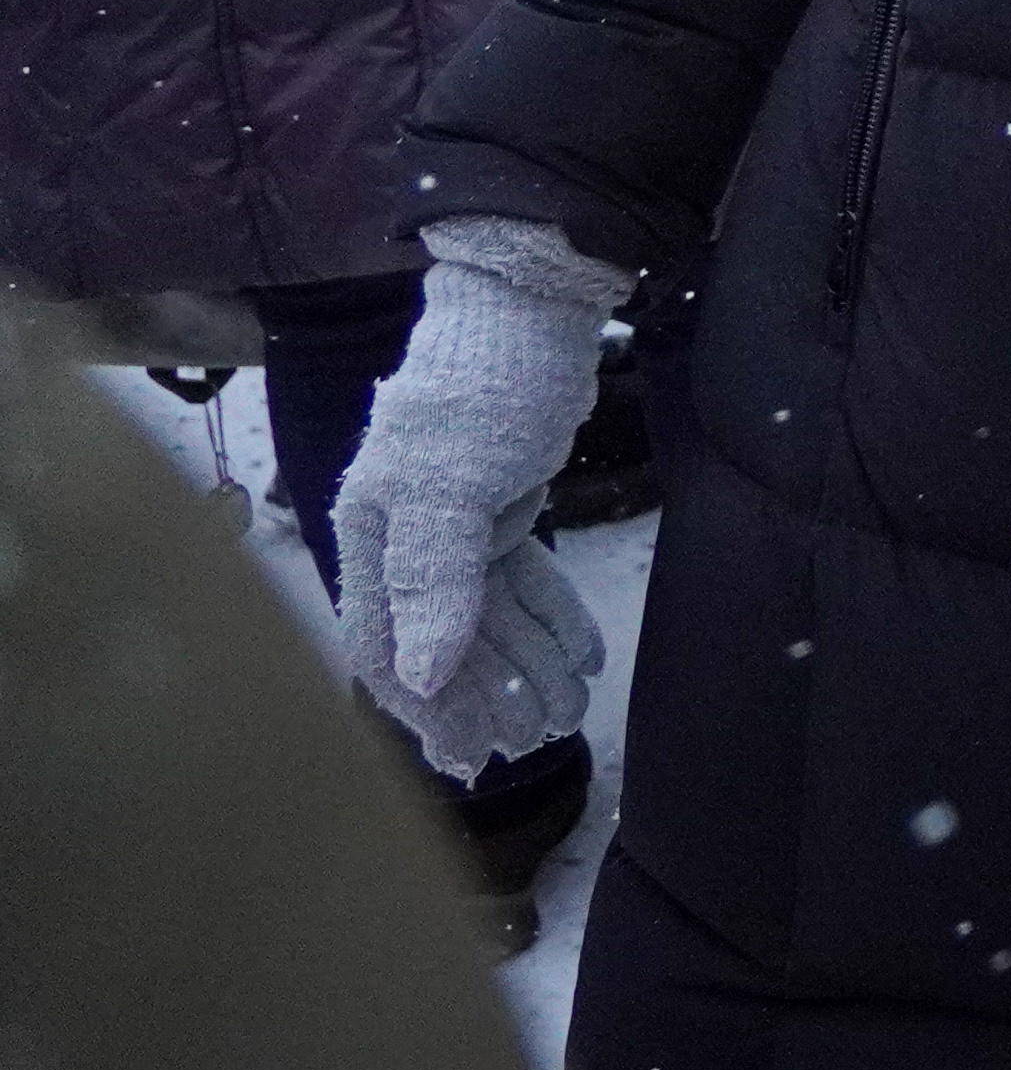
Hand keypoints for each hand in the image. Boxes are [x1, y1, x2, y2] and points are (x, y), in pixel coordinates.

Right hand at [330, 221, 626, 781]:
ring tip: (562, 715)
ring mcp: (453, 526)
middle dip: (484, 698)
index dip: (425, 708)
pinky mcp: (499, 509)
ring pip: (488, 618)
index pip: (387, 646)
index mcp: (370, 534)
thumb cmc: (481, 387)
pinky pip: (521, 582)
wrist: (531, 310)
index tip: (464, 759)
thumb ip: (433, 579)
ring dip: (523, 667)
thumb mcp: (451, 483)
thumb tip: (423, 673)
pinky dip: (550, 622)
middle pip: (442, 641)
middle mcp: (402, 539)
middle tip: (529, 745)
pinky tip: (581, 662)